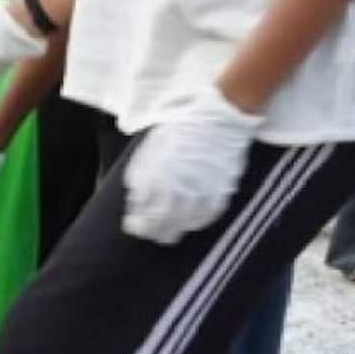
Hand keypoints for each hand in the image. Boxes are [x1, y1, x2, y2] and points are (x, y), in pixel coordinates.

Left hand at [122, 89, 263, 244]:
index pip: (143, 214)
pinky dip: (197, 223)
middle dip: (153, 231)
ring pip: (184, 225)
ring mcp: (200, 193)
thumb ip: (139, 176)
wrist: (216, 121)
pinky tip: (191, 222)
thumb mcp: (149, 150)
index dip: (137, 225)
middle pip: (162, 225)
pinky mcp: (221, 193)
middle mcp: (177, 189)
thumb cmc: (179, 133)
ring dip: (174, 229)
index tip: (134, 226)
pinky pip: (207, 217)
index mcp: (156, 178)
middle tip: (150, 232)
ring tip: (169, 231)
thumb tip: (135, 200)